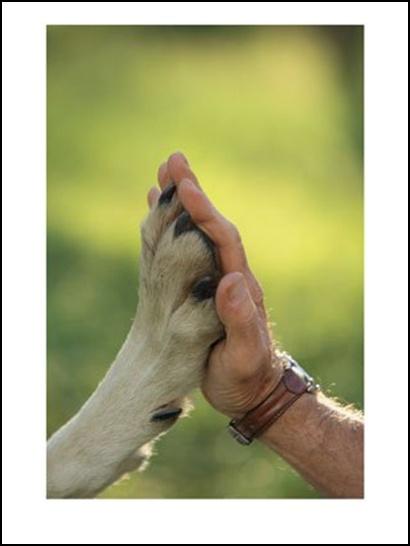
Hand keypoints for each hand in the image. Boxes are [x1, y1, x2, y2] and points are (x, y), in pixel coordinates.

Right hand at [149, 152, 282, 417]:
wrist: (253, 390)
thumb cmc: (248, 376)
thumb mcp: (245, 354)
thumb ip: (241, 321)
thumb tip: (232, 281)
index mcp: (240, 286)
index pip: (223, 240)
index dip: (204, 213)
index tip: (187, 186)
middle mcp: (229, 276)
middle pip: (211, 226)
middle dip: (192, 194)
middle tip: (173, 161)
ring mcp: (217, 282)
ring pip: (198, 235)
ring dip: (182, 206)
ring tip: (164, 178)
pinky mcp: (205, 292)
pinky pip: (187, 254)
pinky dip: (173, 233)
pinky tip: (162, 220)